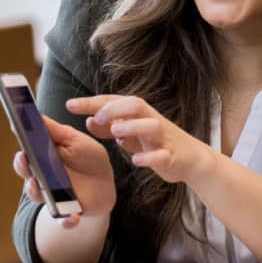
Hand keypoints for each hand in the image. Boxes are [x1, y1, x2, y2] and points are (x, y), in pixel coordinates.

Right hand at [11, 115, 115, 227]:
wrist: (104, 183)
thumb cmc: (86, 157)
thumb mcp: (74, 140)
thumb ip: (54, 131)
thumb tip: (33, 114)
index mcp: (41, 160)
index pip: (25, 155)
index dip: (21, 147)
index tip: (17, 136)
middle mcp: (41, 179)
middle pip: (26, 174)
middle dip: (24, 167)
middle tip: (25, 158)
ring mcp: (52, 197)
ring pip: (39, 197)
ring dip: (37, 192)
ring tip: (38, 184)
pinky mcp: (67, 213)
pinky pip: (64, 220)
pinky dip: (66, 221)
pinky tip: (72, 217)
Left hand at [66, 94, 213, 186]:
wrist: (191, 159)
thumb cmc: (157, 143)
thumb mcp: (131, 133)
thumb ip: (110, 127)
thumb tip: (88, 120)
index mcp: (140, 114)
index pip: (115, 101)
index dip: (92, 102)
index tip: (70, 105)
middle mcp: (152, 121)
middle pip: (136, 104)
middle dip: (115, 108)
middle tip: (96, 117)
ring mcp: (163, 138)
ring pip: (152, 126)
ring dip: (133, 126)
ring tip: (116, 131)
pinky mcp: (172, 157)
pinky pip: (162, 155)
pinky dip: (149, 157)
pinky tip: (136, 161)